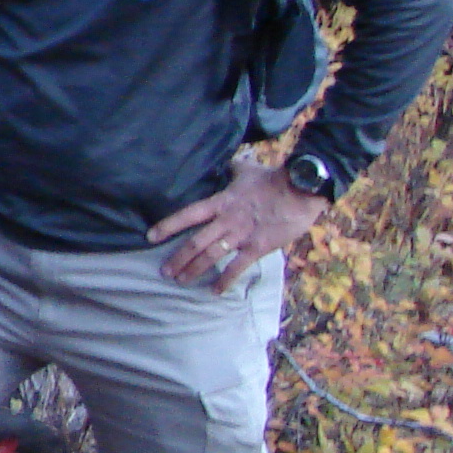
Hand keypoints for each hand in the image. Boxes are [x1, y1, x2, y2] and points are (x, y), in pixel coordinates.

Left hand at [148, 159, 324, 291]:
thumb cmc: (274, 178)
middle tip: (164, 272)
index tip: (150, 237)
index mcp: (221, 202)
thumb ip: (231, 169)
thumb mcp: (246, 169)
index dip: (167, 226)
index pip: (187, 215)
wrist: (302, 189)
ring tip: (181, 281)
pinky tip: (215, 291)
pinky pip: (237, 268)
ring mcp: (241, 235)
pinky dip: (225, 281)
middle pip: (194, 242)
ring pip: (210, 257)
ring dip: (193, 270)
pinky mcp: (258, 247)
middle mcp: (226, 220)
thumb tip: (224, 161)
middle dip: (177, 259)